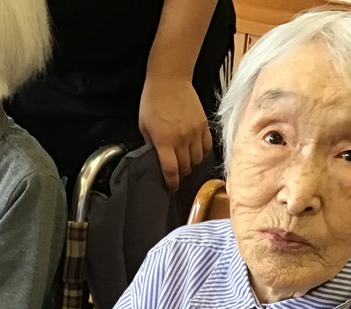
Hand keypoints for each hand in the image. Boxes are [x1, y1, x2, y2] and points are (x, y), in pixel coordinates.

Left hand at [139, 75, 212, 191]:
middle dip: (180, 174)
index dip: (171, 183)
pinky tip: (195, 151)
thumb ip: (152, 145)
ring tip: (185, 161)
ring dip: (191, 164)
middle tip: (175, 172)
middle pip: (186, 168)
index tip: (170, 188)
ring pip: (197, 160)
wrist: (170, 79)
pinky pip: (207, 147)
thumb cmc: (152, 101)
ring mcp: (195, 132)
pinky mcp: (204, 125)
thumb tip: (158, 159)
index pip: (171, 171)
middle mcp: (182, 139)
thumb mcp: (144, 126)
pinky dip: (201, 153)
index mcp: (164, 141)